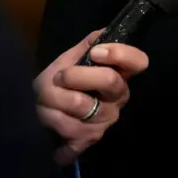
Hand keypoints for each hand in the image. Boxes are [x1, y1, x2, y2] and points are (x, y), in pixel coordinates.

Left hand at [34, 29, 148, 165]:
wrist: (39, 112)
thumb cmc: (60, 80)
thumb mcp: (71, 57)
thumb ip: (88, 45)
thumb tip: (103, 37)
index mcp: (119, 74)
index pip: (138, 61)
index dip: (119, 54)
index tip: (95, 53)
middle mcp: (118, 98)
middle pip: (110, 80)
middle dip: (75, 75)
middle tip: (58, 78)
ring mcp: (106, 120)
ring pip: (82, 105)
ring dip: (54, 100)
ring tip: (45, 101)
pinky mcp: (90, 140)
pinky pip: (71, 132)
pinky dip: (56, 128)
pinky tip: (53, 135)